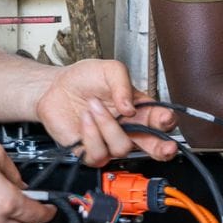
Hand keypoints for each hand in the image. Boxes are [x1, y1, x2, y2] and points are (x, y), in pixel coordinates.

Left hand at [34, 59, 178, 165]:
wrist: (55, 87)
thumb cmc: (83, 78)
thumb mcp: (108, 69)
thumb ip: (123, 84)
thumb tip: (130, 107)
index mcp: (138, 109)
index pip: (160, 120)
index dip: (166, 121)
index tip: (164, 117)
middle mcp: (126, 128)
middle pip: (152, 147)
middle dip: (162, 149)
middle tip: (166, 147)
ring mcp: (108, 141)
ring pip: (121, 148)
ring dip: (107, 125)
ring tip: (94, 106)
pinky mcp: (89, 151)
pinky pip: (97, 154)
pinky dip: (91, 134)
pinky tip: (86, 118)